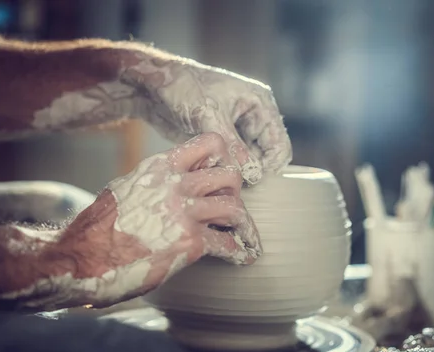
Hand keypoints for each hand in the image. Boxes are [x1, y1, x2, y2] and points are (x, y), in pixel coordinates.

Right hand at [57, 132, 260, 307]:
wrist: (83, 259)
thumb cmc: (99, 228)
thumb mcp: (125, 187)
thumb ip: (153, 182)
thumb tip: (169, 182)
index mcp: (160, 167)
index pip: (210, 143)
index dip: (224, 158)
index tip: (222, 174)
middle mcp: (176, 185)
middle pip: (230, 176)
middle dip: (236, 193)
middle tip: (231, 207)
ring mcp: (185, 214)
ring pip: (235, 208)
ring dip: (241, 224)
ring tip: (243, 235)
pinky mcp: (190, 243)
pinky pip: (228, 243)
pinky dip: (239, 251)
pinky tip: (242, 256)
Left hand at [120, 58, 292, 183]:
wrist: (155, 86)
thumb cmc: (184, 87)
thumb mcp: (210, 115)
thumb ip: (234, 146)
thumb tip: (253, 174)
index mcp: (259, 104)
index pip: (278, 143)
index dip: (270, 165)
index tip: (252, 179)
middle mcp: (252, 118)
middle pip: (265, 156)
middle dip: (253, 171)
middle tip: (234, 183)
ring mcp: (236, 130)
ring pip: (248, 162)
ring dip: (237, 172)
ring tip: (219, 178)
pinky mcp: (221, 141)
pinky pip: (231, 162)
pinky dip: (224, 170)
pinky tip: (211, 174)